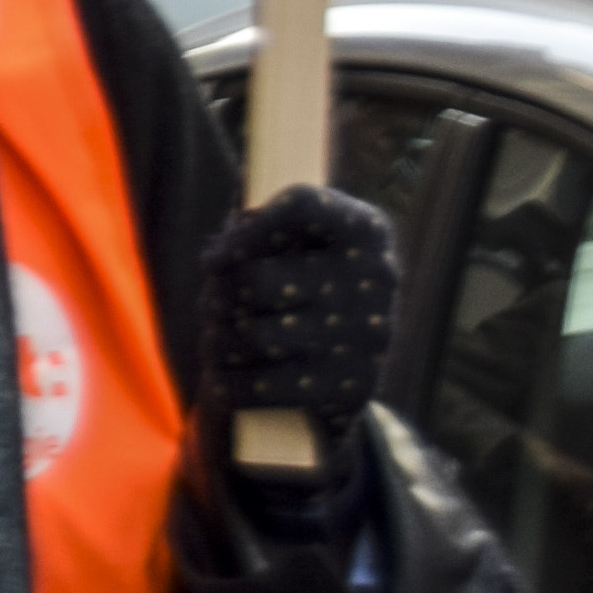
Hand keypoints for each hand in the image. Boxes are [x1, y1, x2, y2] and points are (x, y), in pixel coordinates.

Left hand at [200, 181, 402, 474]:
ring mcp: (368, 336)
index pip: (300, 205)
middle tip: (214, 302)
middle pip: (255, 280)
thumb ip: (256, 228)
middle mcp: (378, 277)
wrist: (348, 362)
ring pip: (252, 335)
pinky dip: (225, 381)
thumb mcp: (293, 241)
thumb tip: (220, 254)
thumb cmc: (303, 280)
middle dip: (218, 293)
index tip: (214, 257)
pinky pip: (257, 386)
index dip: (244, 230)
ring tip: (218, 335)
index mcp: (366, 228)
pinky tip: (224, 373)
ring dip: (217, 336)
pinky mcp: (350, 388)